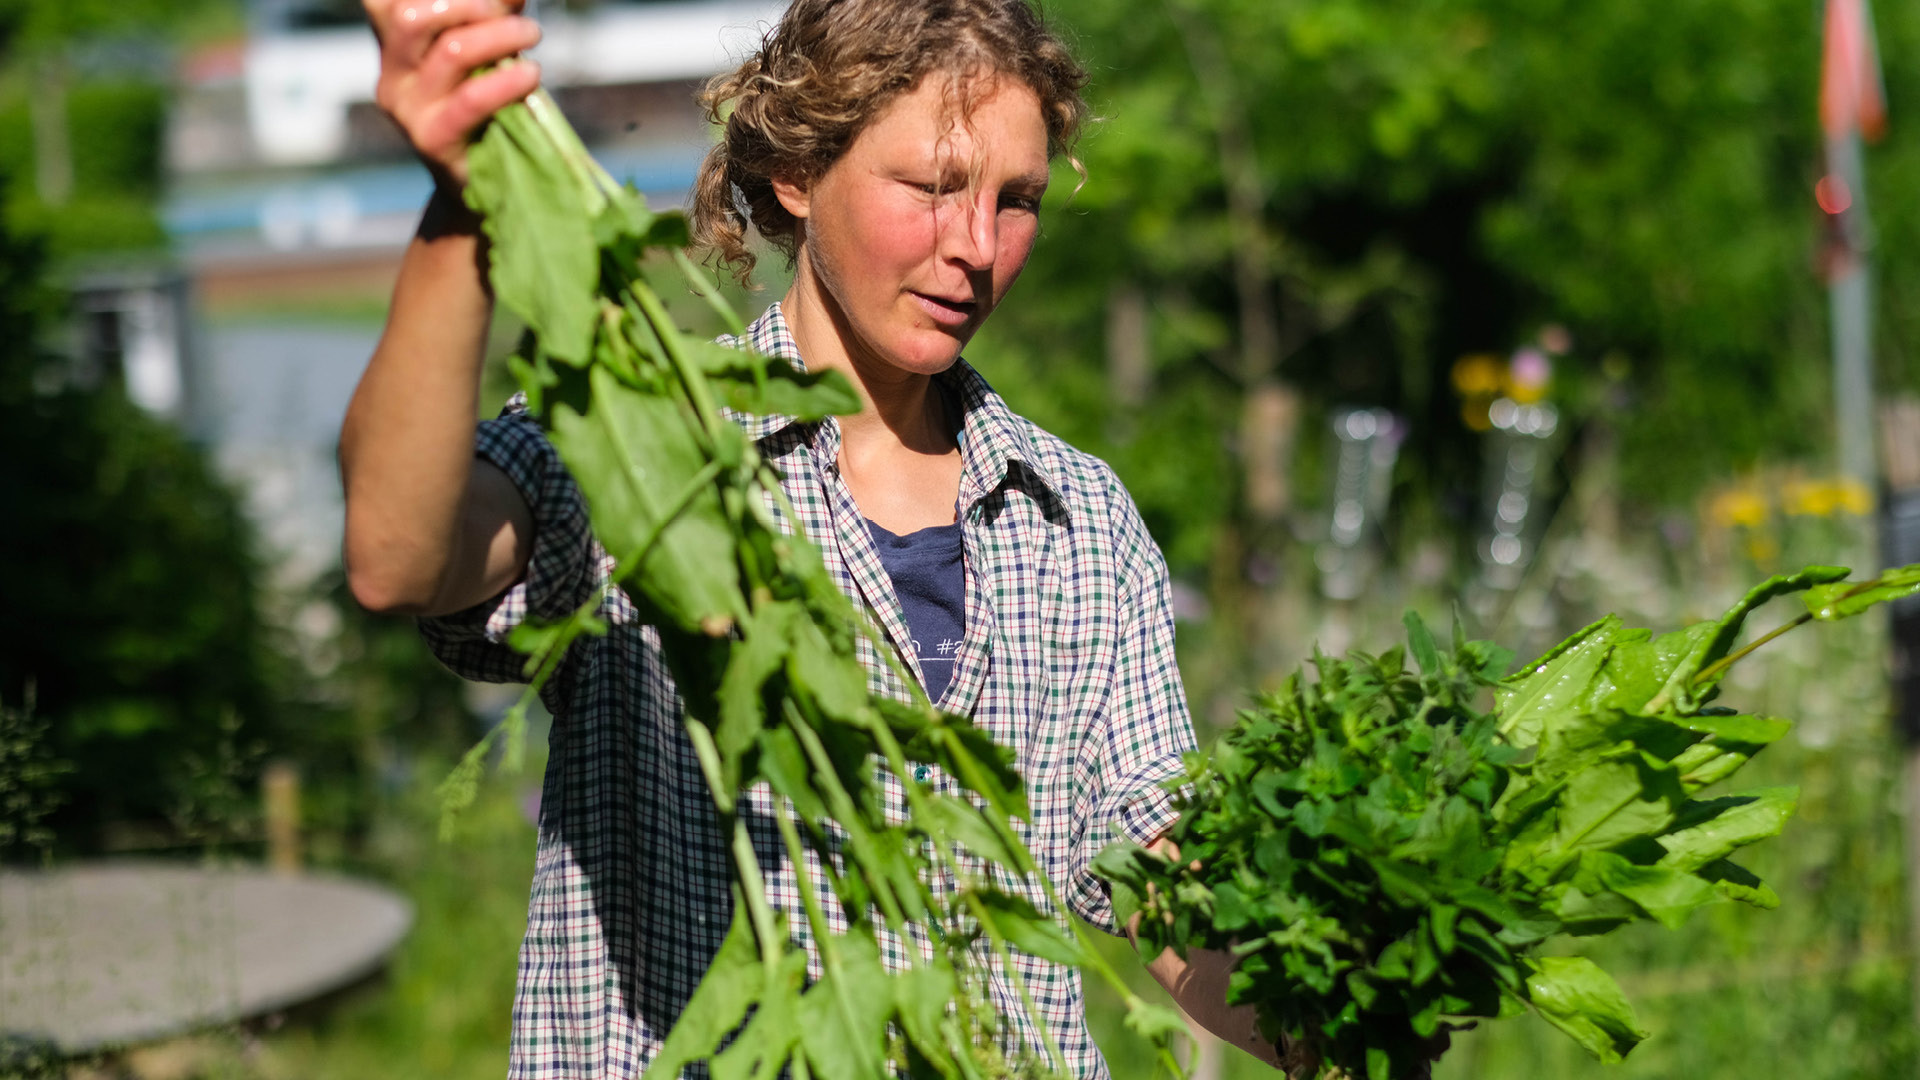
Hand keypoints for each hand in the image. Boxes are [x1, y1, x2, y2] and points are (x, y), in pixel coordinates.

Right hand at [363, 0, 543, 187]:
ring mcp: (407, 110)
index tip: (491, 0)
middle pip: (412, 16)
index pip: (389, 3)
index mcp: (392, 46)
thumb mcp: (480, 53)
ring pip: (450, 51)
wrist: (483, 180)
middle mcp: (391, 75)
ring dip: (501, 35)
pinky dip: (508, 81)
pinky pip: (471, 99)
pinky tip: (531, 74)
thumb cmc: (484, 105)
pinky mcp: (432, 140)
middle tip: (508, 10)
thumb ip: (488, 16)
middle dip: (470, 4)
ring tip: (531, 34)